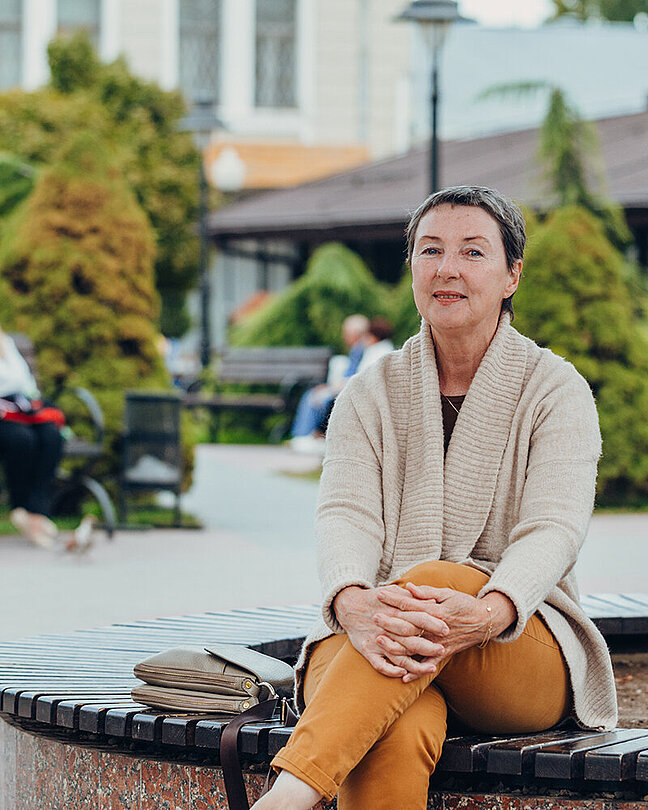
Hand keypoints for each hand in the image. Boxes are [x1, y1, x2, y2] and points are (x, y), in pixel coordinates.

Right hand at [333, 585, 447, 678]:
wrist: (349, 605)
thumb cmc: (377, 599)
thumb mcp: (394, 593)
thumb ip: (414, 598)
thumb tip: (434, 603)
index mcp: (395, 611)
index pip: (416, 617)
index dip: (431, 623)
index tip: (446, 628)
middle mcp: (386, 626)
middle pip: (409, 638)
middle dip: (427, 645)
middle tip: (442, 649)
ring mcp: (376, 640)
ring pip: (398, 655)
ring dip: (415, 663)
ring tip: (432, 668)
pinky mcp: (367, 650)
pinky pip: (379, 664)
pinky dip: (390, 670)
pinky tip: (403, 673)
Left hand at [375, 584, 514, 682]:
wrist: (485, 622)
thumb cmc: (465, 604)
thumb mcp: (447, 593)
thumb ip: (426, 592)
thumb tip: (408, 587)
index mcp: (436, 611)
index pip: (411, 604)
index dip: (394, 598)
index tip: (380, 594)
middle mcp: (436, 629)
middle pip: (408, 626)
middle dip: (390, 621)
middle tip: (374, 617)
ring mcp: (439, 643)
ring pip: (414, 647)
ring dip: (395, 645)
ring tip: (379, 641)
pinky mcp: (444, 654)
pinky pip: (428, 665)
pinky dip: (416, 672)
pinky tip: (402, 677)